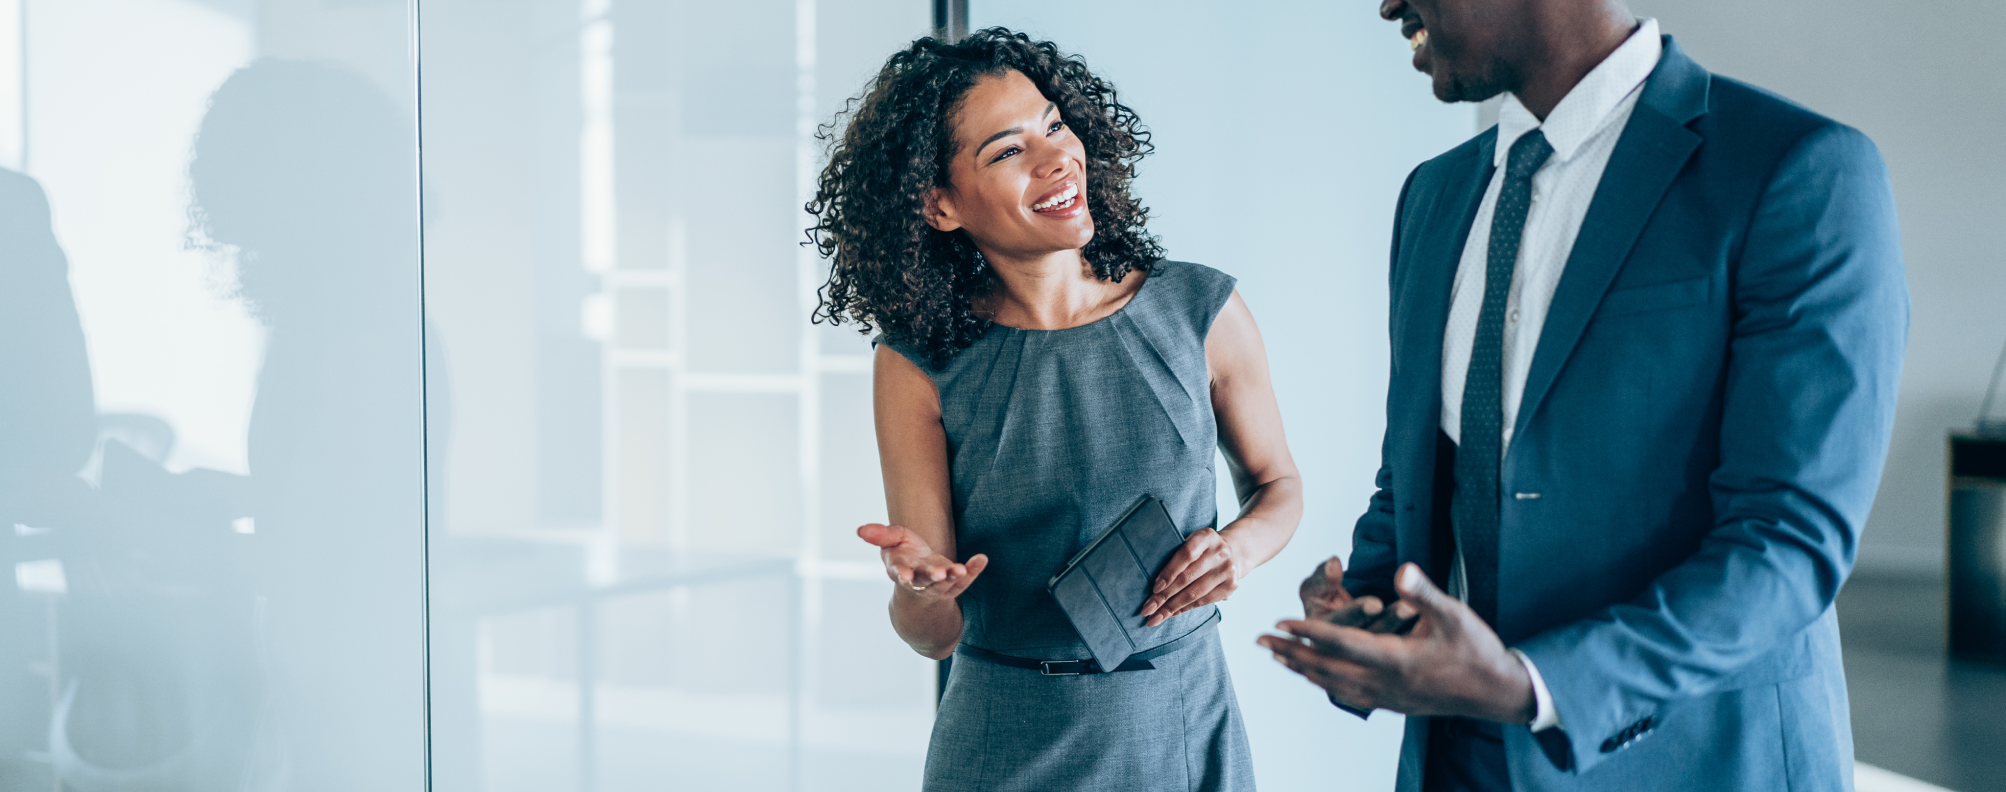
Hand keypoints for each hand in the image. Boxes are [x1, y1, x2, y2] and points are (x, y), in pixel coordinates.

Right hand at [857, 523, 987, 601]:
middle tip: (938, 575)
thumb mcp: (891, 542)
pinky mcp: (954, 584)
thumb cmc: (904, 554)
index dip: (902, 574)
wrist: (920, 576)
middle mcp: (919, 580)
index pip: (899, 573)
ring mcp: (938, 585)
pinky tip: (981, 559)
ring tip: (961, 569)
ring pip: (945, 584)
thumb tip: (860, 530)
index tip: (903, 576)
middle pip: (925, 581)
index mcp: (901, 570)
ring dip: (953, 577)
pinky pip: (965, 580)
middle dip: (931, 578)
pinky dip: (974, 570)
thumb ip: (879, 535)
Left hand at [1139, 528, 1244, 626]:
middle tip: (1146, 609)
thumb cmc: (1201, 549)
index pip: (1186, 555)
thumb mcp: (1191, 542)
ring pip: (1194, 593)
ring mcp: (1228, 570)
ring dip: (1172, 608)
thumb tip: (1154, 583)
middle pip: (1188, 578)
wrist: (1234, 552)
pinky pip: (1203, 601)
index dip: (1169, 572)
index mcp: (1206, 536)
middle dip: (1164, 596)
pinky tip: (1171, 614)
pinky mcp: (1231, 586)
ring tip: (1155, 618)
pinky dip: (1184, 609)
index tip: (1154, 588)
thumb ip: (1175, 556)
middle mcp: (1220, 553)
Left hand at [1258, 563, 1534, 723]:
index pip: (1340, 643)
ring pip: (1333, 684)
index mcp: (1396, 659)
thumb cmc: (1478, 649)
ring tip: (1278, 657)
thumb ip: (1423, 592)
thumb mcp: (1454, 614)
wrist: (1498, 693)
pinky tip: (1316, 677)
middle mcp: (1385, 683)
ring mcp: (1388, 697)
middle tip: (1260, 640)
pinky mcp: (1394, 703)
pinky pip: (1348, 694)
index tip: (1278, 622)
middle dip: (1290, 652)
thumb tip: (1400, 570)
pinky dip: (1324, 683)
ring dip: (1302, 669)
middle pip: (1325, 668)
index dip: (1307, 632)